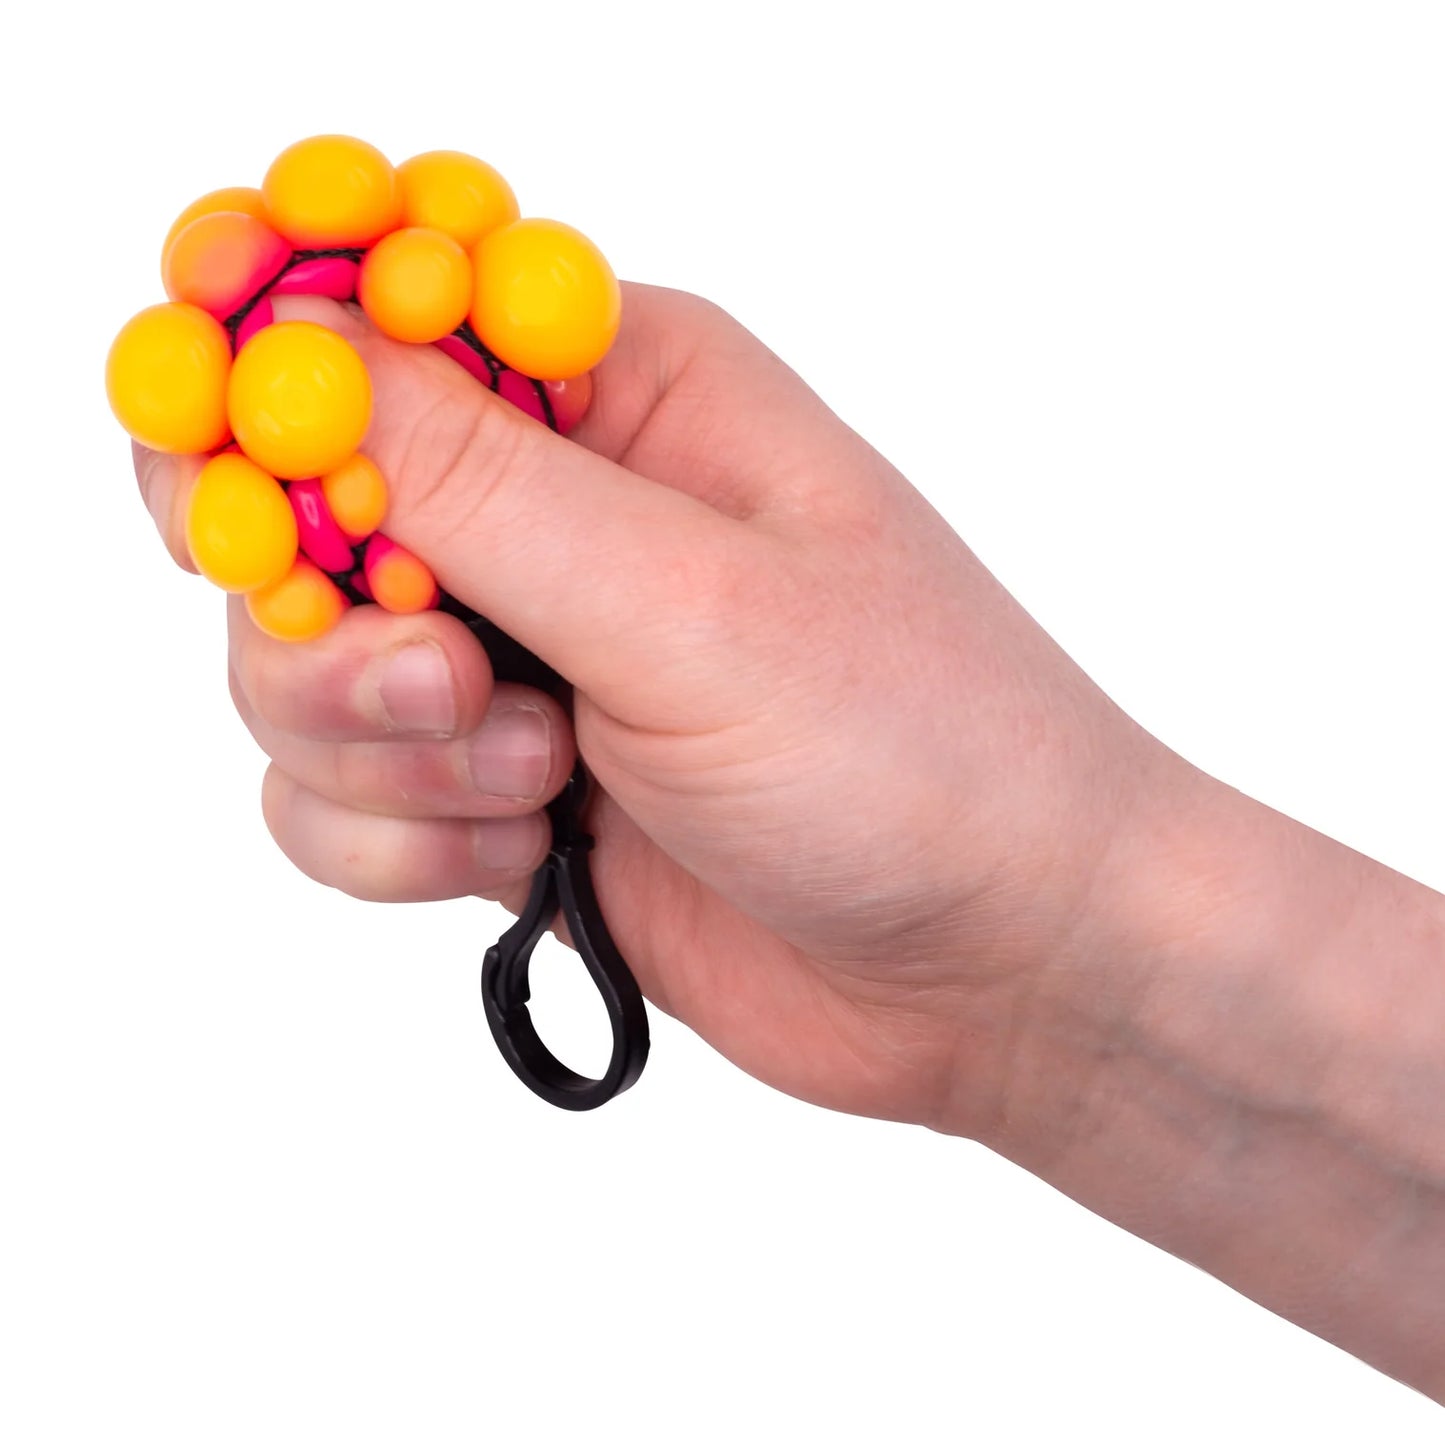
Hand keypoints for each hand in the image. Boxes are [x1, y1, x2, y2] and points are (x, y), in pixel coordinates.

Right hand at [135, 284, 1182, 1130]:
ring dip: (386, 751)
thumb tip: (286, 357)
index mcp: (619, 396)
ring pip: (297, 671)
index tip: (224, 472)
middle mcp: (555, 514)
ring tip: (548, 788)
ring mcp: (520, 658)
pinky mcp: (502, 787)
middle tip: (445, 681)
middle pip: (291, 512)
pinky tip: (532, 862)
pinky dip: (403, 842)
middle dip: (325, 621)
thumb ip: (477, 491)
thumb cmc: (915, 753)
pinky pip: (335, 797)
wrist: (995, 963)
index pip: (372, 323)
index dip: (262, 379)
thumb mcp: (694, 605)